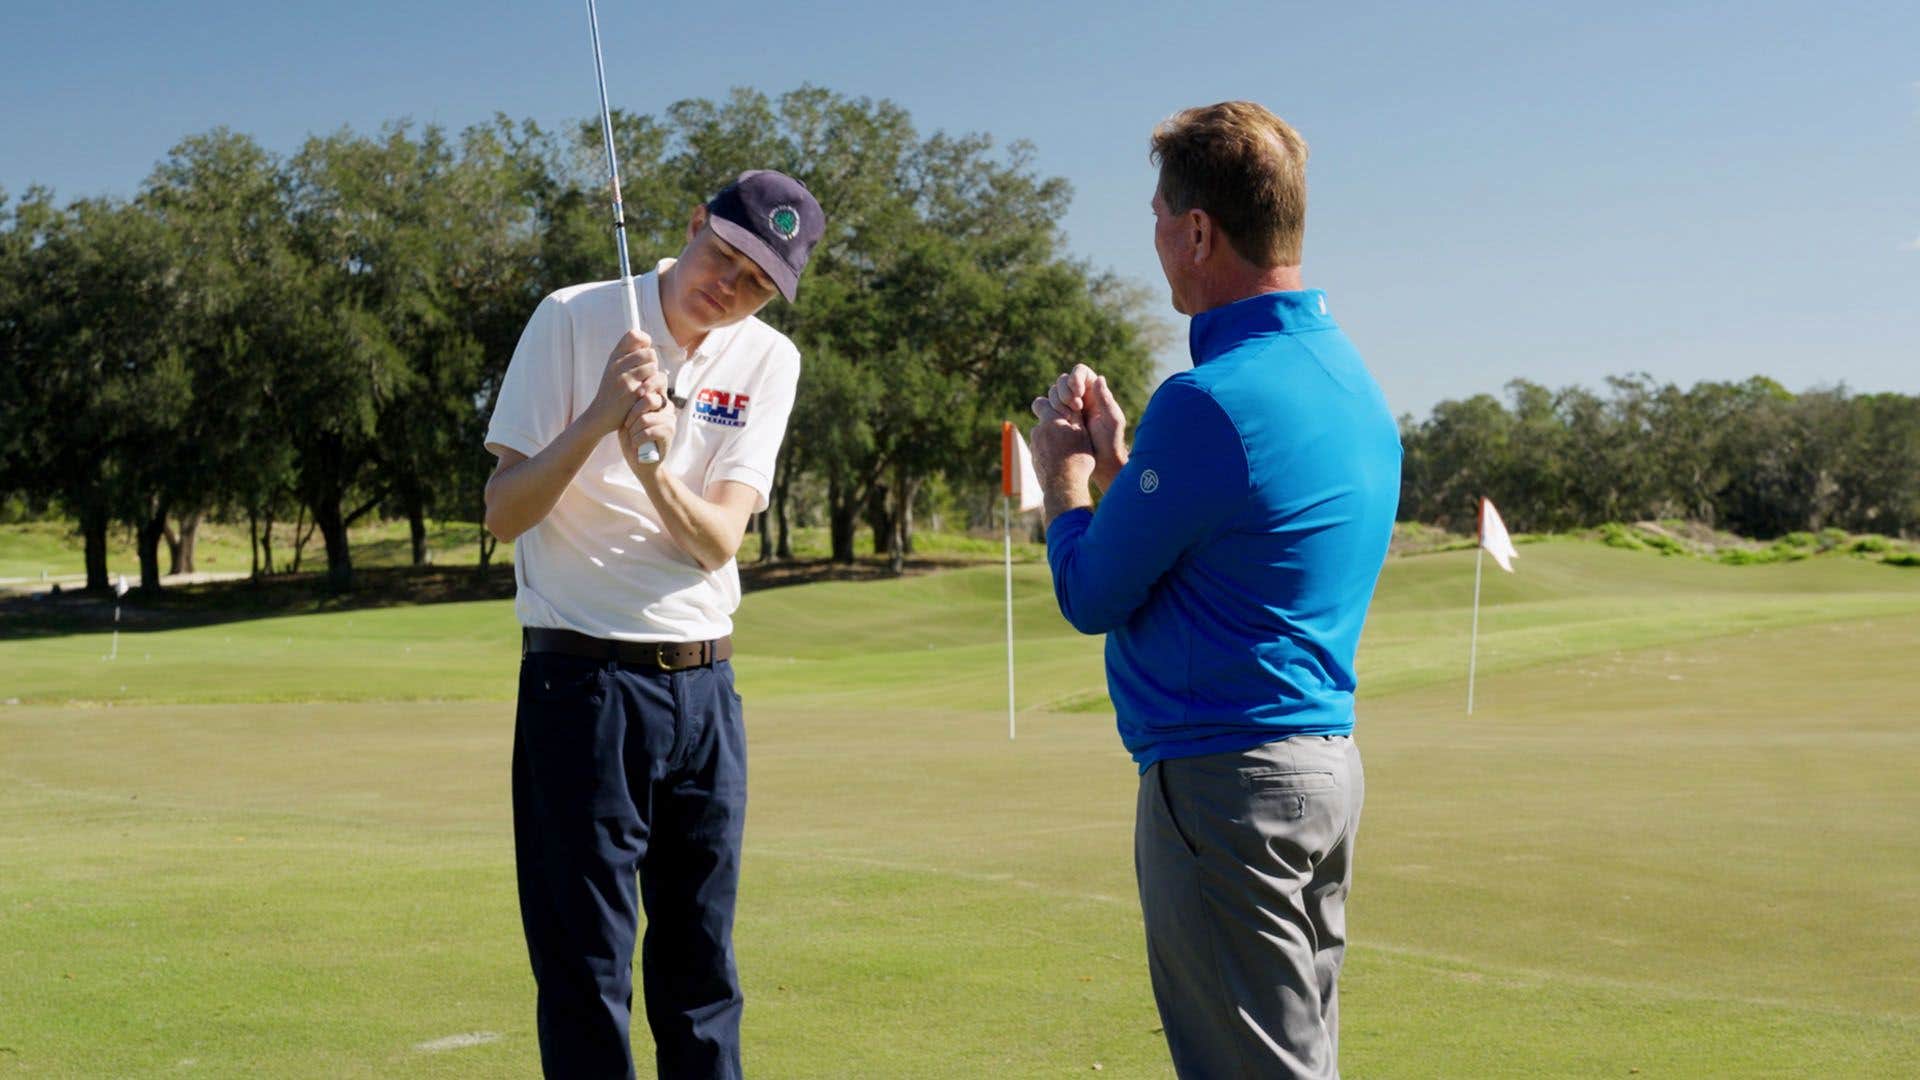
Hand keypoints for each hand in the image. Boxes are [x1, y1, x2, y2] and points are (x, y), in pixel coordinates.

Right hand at [589, 330, 661, 435]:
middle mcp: (617, 365)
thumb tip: (646, 339)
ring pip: (653, 367)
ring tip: (646, 384)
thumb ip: (628, 354)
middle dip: (652, 363)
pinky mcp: (633, 393)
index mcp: (614, 357)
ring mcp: (625, 379)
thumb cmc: (613, 390)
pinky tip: (648, 394)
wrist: (600, 415)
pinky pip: (654, 382)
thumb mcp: (614, 368)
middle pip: (650, 352)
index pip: (634, 335)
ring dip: (654, 376)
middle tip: (646, 374)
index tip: (644, 352)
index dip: (644, 341)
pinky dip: (655, 387)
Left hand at [618, 394, 676, 479]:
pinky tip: (636, 444)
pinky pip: (649, 432)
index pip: (655, 383)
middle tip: (628, 426)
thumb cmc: (632, 439)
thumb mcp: (628, 420)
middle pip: (648, 399)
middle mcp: (667, 407)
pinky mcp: (669, 433)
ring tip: (633, 437)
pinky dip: (638, 439)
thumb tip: (633, 392)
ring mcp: (670, 420)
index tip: (630, 398)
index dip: (643, 386)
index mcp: (657, 400)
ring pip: (645, 418)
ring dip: (634, 430)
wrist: (642, 463)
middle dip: (632, 414)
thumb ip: (632, 406)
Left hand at [1028, 395, 1095, 512]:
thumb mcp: (1082, 434)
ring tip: (1067, 450)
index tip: (1063, 412)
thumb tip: (1073, 404)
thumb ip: (1075, 416)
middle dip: (1054, 424)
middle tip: (1069, 433)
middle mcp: (1037, 432)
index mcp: (1049, 422)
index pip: (1040, 403)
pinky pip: (1042, 451)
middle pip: (1043, 422)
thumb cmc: (1077, 458)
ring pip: (1043, 437)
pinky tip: (1062, 461)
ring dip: (1052, 440)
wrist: (1064, 487)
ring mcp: (1033, 447)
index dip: (1050, 405)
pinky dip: (1050, 452)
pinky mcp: (1034, 460)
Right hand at [1046, 365, 1127, 488]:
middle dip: (1065, 392)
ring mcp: (1066, 407)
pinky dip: (1047, 410)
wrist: (1100, 462)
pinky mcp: (1057, 418)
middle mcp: (1079, 396)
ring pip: (1052, 393)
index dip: (1076, 378)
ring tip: (1068, 418)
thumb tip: (1099, 378)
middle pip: (1063, 380)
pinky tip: (1059, 422)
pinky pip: (1045, 407)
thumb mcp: (1112, 420)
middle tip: (1076, 408)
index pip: (1080, 372)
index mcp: (1094, 391)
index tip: (1079, 392)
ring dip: (1056, 402)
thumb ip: (1105, 399)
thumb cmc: (1111, 441)